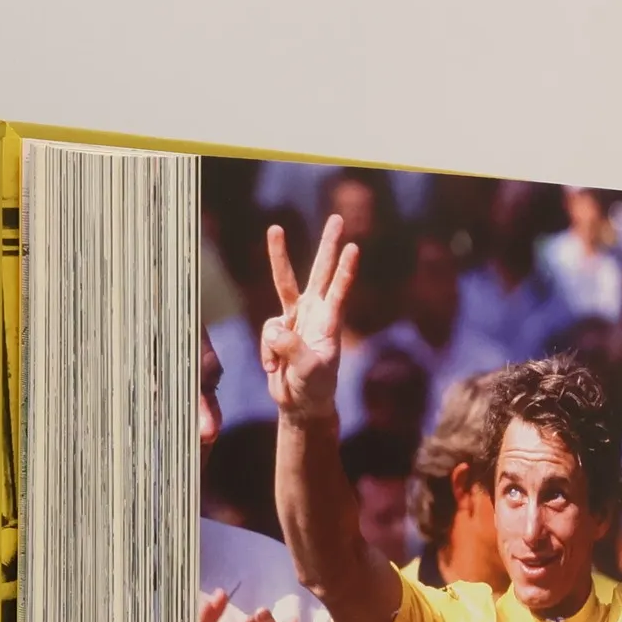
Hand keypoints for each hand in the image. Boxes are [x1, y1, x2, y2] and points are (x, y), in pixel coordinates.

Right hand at [262, 214, 358, 417]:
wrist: (301, 403)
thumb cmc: (314, 389)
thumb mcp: (308, 372)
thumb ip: (293, 350)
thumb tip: (277, 329)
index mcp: (329, 323)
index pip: (339, 292)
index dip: (344, 271)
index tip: (354, 248)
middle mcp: (315, 313)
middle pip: (319, 271)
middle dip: (328, 245)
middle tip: (338, 218)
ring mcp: (296, 318)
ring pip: (284, 281)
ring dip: (279, 254)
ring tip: (276, 227)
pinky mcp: (278, 328)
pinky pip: (267, 331)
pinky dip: (267, 351)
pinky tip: (275, 368)